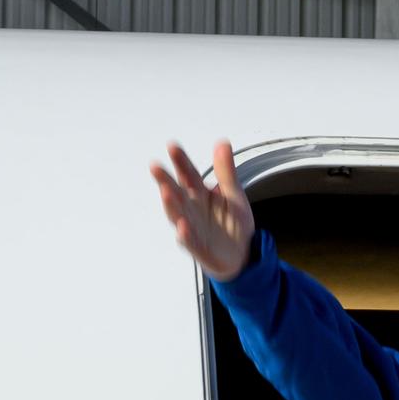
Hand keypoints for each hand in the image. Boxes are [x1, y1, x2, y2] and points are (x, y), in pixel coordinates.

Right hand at [149, 140, 253, 281]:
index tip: (172, 146)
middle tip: (155, 166)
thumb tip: (222, 143)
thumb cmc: (234, 225)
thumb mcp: (234, 196)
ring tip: (166, 192)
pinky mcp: (198, 248)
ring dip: (171, 205)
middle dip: (165, 180)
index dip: (181, 161)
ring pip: (177, 215)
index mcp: (199, 193)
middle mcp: (191, 209)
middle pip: (177, 192)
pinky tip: (182, 226)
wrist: (243, 257)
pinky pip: (190, 242)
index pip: (188, 174)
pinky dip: (185, 235)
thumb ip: (226, 173)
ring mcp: (192, 228)